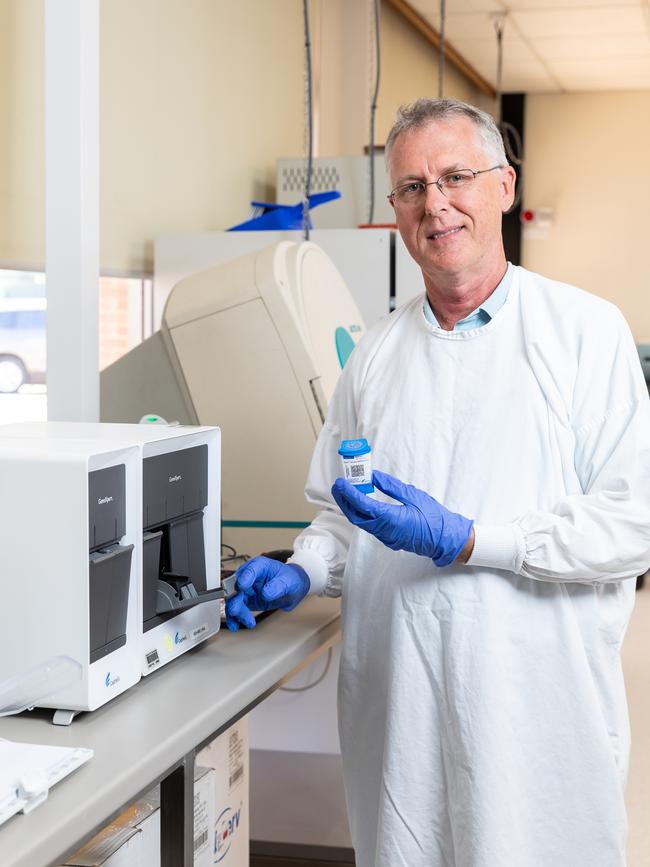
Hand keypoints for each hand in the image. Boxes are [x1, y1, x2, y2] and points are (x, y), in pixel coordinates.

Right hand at [225, 556, 309, 631]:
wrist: (293, 589)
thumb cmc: (289, 579)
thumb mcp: (287, 581)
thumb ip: (277, 586)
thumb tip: (265, 593)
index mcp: (259, 565)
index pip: (249, 570)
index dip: (244, 579)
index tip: (242, 587)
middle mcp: (249, 576)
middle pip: (235, 586)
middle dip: (234, 600)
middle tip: (236, 610)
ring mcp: (246, 589)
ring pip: (234, 600)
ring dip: (236, 612)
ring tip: (247, 621)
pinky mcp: (246, 600)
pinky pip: (237, 609)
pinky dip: (234, 618)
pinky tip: (236, 625)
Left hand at [331, 470, 472, 566]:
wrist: (445, 539)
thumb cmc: (433, 517)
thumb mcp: (413, 495)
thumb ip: (391, 486)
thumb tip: (372, 476)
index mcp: (392, 519)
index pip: (363, 505)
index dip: (349, 494)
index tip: (340, 482)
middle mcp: (385, 530)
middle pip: (356, 516)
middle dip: (344, 501)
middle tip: (338, 486)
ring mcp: (386, 537)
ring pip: (361, 523)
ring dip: (351, 508)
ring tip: (346, 492)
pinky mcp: (388, 539)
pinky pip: (369, 526)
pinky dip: (361, 514)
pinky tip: (360, 503)